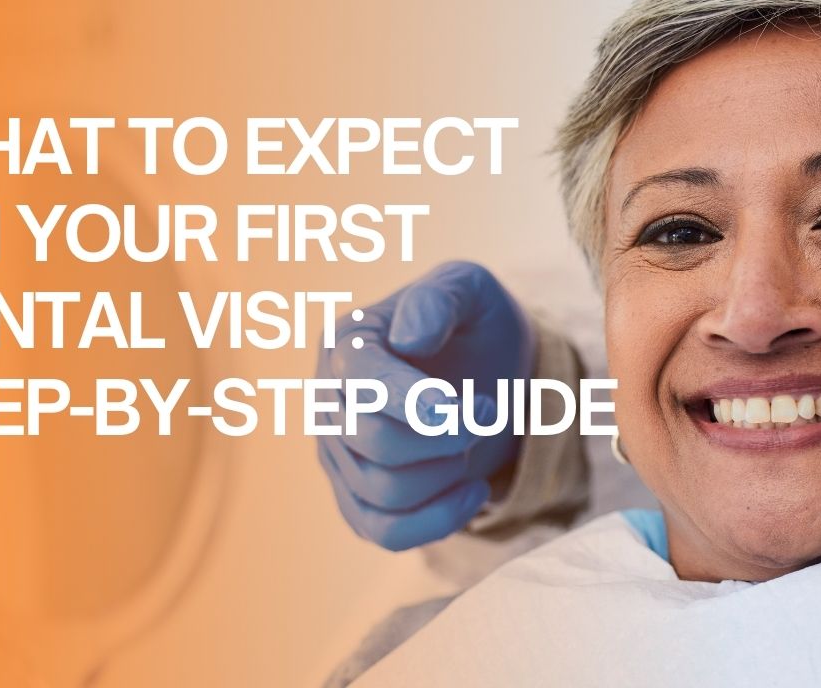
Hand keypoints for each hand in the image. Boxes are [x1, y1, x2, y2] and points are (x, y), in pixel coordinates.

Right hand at [317, 261, 534, 549]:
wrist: (488, 372)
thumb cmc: (472, 325)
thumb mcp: (469, 288)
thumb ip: (439, 298)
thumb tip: (408, 338)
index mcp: (345, 343)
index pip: (362, 382)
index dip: (411, 400)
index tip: (461, 409)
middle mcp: (328, 401)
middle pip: (374, 441)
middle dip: (447, 436)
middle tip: (492, 411)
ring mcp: (338, 456)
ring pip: (384, 491)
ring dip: (448, 472)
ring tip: (477, 440)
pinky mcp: (357, 499)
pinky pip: (385, 532)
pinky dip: (438, 520)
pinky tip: (475, 490)